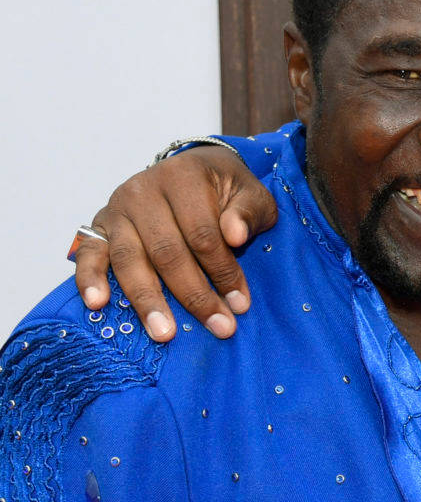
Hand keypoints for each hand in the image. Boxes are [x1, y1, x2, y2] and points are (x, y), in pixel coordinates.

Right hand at [73, 146, 277, 340]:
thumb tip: (234, 235)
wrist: (195, 169)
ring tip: (164, 333)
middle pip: (166, 251)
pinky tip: (98, 304)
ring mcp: (117, 208)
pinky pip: (88, 252)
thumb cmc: (225, 188)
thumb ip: (247, 213)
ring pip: (129, 258)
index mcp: (184, 177)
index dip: (222, 272)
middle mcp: (143, 190)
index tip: (240, 304)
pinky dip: (89, 278)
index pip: (202, 234)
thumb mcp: (252, 193)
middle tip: (217, 327)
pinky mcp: (99, 225)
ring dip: (147, 300)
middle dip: (193, 295)